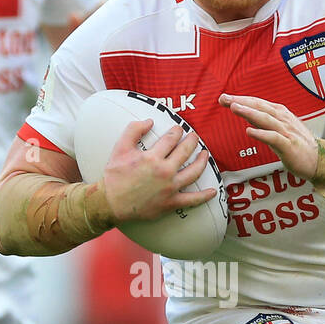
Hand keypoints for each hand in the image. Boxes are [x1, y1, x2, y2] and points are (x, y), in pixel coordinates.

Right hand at [100, 118, 217, 222]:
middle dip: (192, 141)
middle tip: (195, 137)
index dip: (177, 131)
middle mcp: (164, 171)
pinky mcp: (171, 203)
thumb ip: (133, 130)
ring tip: (205, 155)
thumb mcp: (120, 148)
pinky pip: (192, 200)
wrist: (111, 203)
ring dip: (202, 162)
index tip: (179, 129)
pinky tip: (213, 191)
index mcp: (153, 157)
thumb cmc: (115, 176)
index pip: (171, 139)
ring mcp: (170, 188)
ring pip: (193, 172)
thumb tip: (150, 121)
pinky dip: (204, 196)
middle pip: (185, 152)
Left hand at [219, 93, 320, 178]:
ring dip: (249, 112)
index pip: (258, 103)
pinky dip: (261, 134)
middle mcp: (283, 120)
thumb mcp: (280, 131)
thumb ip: (265, 124)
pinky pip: (273, 138)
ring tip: (234, 107)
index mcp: (281, 114)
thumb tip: (248, 118)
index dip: (242, 99)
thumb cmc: (299, 146)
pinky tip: (249, 131)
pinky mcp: (289, 145)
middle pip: (259, 107)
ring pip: (265, 119)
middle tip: (224, 98)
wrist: (321, 160)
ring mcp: (287, 132)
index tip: (225, 98)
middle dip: (241, 101)